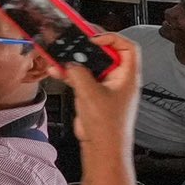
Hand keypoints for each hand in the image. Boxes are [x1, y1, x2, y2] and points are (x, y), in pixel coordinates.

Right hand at [52, 31, 139, 151]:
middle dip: (88, 46)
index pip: (127, 47)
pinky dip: (68, 73)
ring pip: (90, 65)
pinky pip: (80, 77)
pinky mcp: (93, 94)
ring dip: (74, 60)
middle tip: (74, 39)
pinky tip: (56, 71)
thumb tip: (70, 63)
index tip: (93, 38)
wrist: (102, 146)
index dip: (111, 38)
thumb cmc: (107, 125)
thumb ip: (79, 72)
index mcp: (128, 76)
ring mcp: (105, 86)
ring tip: (59, 54)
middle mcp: (119, 79)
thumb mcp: (91, 92)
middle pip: (106, 53)